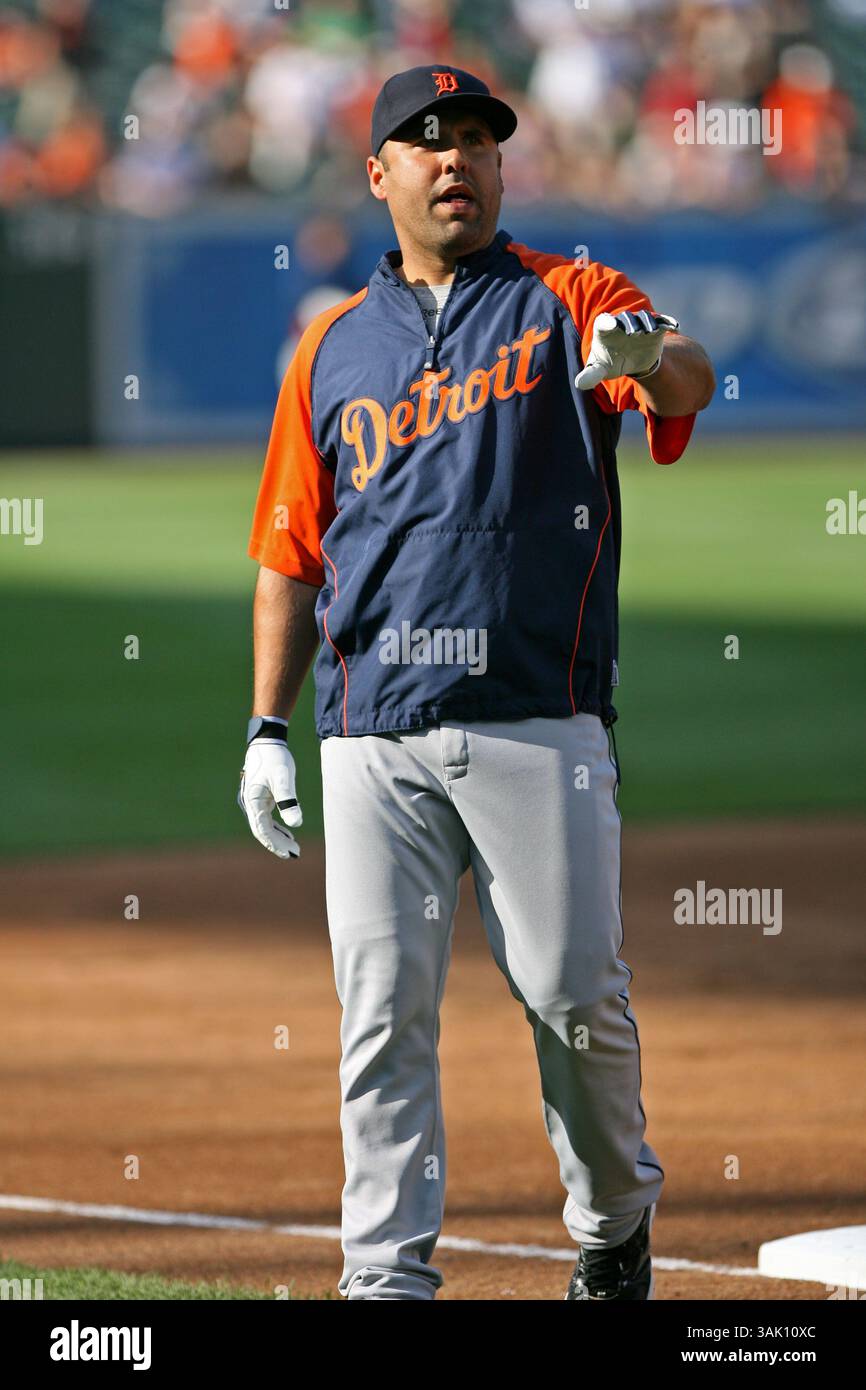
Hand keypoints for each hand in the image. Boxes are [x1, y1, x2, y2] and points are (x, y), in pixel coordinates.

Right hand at [238, 737, 301, 859]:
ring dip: (278, 838)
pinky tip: (288, 835)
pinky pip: (267, 819)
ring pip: (265, 826)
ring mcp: (254, 802)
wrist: (267, 741)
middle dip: (278, 844)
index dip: (275, 844)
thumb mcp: (283, 778)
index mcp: (252, 801)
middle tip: (296, 854)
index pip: (262, 830)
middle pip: (263, 831)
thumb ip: (289, 800)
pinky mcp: (261, 799)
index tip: (289, 854)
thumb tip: (296, 823)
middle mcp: (250, 804)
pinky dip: (277, 828)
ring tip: (294, 848)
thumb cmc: (274, 758)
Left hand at [575, 310, 678, 390]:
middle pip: (627, 319)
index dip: (607, 322)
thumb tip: (579, 384)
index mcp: (605, 329)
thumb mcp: (599, 369)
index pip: (604, 322)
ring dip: (649, 322)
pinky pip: (662, 322)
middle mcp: (623, 323)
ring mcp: (639, 324)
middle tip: (634, 333)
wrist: (628, 361)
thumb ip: (590, 375)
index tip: (610, 324)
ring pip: (645, 318)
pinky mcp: (654, 328)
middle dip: (631, 323)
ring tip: (652, 331)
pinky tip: (675, 326)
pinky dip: (668, 322)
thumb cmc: (609, 362)